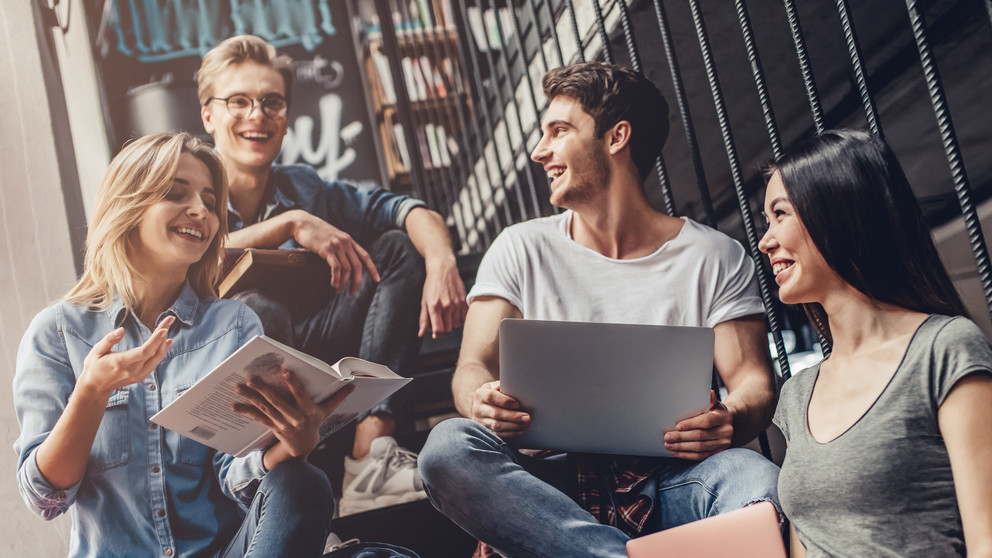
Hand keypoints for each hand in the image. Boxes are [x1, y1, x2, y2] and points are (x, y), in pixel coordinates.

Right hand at [78, 316, 174, 397]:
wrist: (95, 387)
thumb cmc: (94, 366)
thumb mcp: (96, 351)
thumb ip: (109, 340)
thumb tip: (121, 330)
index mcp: (121, 362)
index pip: (143, 351)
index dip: (155, 340)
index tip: (164, 328)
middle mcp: (133, 370)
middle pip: (154, 352)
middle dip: (163, 335)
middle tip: (169, 319)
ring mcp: (138, 375)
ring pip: (157, 358)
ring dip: (164, 342)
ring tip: (168, 327)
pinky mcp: (141, 376)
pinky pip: (155, 363)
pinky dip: (162, 351)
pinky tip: (166, 341)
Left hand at [233, 369, 354, 458]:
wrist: (304, 447)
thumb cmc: (315, 423)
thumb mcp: (326, 411)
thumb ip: (337, 397)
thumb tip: (351, 385)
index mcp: (309, 411)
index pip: (300, 394)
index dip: (293, 382)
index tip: (285, 371)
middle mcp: (295, 418)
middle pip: (277, 401)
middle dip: (263, 389)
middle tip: (251, 377)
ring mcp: (282, 424)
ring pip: (265, 408)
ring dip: (250, 397)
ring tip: (239, 386)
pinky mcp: (272, 427)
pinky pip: (258, 418)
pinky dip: (246, 411)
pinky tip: (235, 405)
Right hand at [293, 212, 379, 294]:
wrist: (302, 223)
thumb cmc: (315, 232)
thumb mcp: (333, 237)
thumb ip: (341, 247)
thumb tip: (345, 263)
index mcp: (349, 240)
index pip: (365, 256)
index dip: (372, 269)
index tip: (377, 280)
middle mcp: (346, 242)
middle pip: (358, 266)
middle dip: (357, 282)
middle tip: (353, 293)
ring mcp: (337, 245)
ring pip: (347, 269)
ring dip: (344, 283)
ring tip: (339, 291)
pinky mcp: (327, 249)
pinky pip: (336, 267)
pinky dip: (336, 278)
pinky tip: (333, 284)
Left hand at [418, 258, 467, 337]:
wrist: (443, 269)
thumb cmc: (431, 285)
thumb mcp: (424, 301)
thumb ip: (423, 319)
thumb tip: (421, 334)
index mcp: (434, 307)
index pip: (439, 330)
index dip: (437, 334)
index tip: (435, 332)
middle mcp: (447, 306)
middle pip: (448, 329)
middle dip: (444, 329)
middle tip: (441, 322)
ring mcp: (457, 303)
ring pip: (457, 324)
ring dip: (452, 323)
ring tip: (447, 315)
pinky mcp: (464, 301)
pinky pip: (464, 318)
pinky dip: (459, 318)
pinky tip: (454, 312)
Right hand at [470, 381, 529, 437]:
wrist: (482, 406)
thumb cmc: (493, 393)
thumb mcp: (495, 386)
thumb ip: (504, 387)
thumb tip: (516, 390)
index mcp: (480, 394)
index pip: (491, 397)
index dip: (505, 401)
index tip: (517, 404)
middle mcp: (478, 408)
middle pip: (495, 413)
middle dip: (513, 416)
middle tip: (526, 417)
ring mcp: (480, 421)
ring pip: (497, 425)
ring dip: (513, 426)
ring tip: (526, 424)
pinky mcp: (485, 430)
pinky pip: (498, 434)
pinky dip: (510, 433)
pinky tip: (520, 430)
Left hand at [663, 390, 732, 459]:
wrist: (728, 424)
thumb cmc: (715, 411)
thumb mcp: (715, 404)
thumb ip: (710, 400)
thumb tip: (708, 393)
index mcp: (723, 418)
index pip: (706, 421)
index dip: (691, 424)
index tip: (677, 426)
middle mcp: (725, 432)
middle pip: (700, 436)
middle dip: (681, 437)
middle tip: (667, 436)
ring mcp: (722, 444)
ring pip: (699, 448)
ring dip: (681, 447)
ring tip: (668, 444)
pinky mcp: (717, 453)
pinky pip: (700, 456)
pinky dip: (686, 455)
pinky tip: (675, 452)